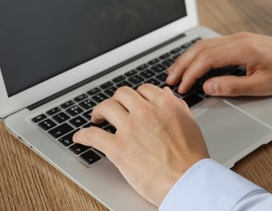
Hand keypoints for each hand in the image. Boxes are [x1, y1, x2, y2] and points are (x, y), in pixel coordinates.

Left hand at [73, 85, 208, 205]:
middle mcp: (145, 112)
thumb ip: (177, 105)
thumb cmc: (191, 158)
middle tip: (114, 108)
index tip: (132, 102)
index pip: (143, 89)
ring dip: (98, 111)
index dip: (135, 95)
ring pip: (106, 107)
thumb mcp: (190, 124)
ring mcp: (130, 128)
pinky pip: (93, 135)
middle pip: (122, 95)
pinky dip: (83, 135)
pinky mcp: (118, 148)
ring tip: (96, 117)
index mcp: (164, 104)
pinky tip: (80, 137)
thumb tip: (165, 93)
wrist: (188, 181)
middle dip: (117, 100)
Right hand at [167, 32, 271, 95]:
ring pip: (203, 45)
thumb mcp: (262, 85)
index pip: (206, 59)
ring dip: (186, 59)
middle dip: (182, 65)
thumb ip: (233, 86)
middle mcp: (236, 39)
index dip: (190, 74)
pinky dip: (197, 55)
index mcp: (242, 49)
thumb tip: (207, 87)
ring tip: (175, 73)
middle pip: (200, 49)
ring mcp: (236, 38)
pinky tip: (191, 64)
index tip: (181, 88)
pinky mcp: (237, 41)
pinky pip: (210, 45)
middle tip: (170, 81)